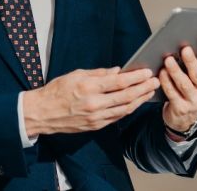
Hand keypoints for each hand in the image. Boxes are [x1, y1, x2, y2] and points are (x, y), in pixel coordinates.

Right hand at [23, 66, 158, 136]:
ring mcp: (96, 117)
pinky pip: (117, 117)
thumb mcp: (74, 75)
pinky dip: (128, 109)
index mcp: (88, 87)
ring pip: (125, 108)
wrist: (42, 113)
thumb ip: (97, 73)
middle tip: (154, 81)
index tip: (146, 72)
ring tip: (149, 92)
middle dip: (143, 88)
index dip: (135, 77)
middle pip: (126, 96)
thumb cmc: (55, 92)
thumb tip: (117, 71)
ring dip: (139, 100)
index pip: (118, 81)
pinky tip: (135, 103)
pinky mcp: (96, 125)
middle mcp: (94, 103)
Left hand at [160, 41, 196, 136]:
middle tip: (184, 48)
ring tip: (168, 59)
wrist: (184, 116)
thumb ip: (196, 64)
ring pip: (184, 84)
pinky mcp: (182, 108)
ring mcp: (196, 102)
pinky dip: (166, 81)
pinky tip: (161, 72)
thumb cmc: (191, 89)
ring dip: (175, 70)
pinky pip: (172, 92)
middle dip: (191, 61)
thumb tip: (185, 45)